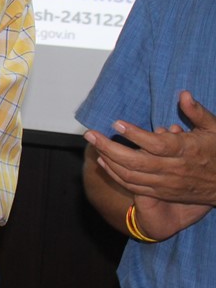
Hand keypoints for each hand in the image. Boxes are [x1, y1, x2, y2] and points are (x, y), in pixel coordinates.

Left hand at [85, 91, 215, 206]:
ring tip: (93, 144)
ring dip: (108, 161)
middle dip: (109, 147)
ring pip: (131, 176)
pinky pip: (134, 187)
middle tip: (90, 134)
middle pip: (136, 162)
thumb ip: (197, 112)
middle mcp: (175, 169)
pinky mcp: (162, 193)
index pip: (156, 145)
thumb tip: (183, 94)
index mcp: (187, 150)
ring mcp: (167, 184)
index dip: (134, 135)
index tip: (116, 122)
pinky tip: (104, 162)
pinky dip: (116, 176)